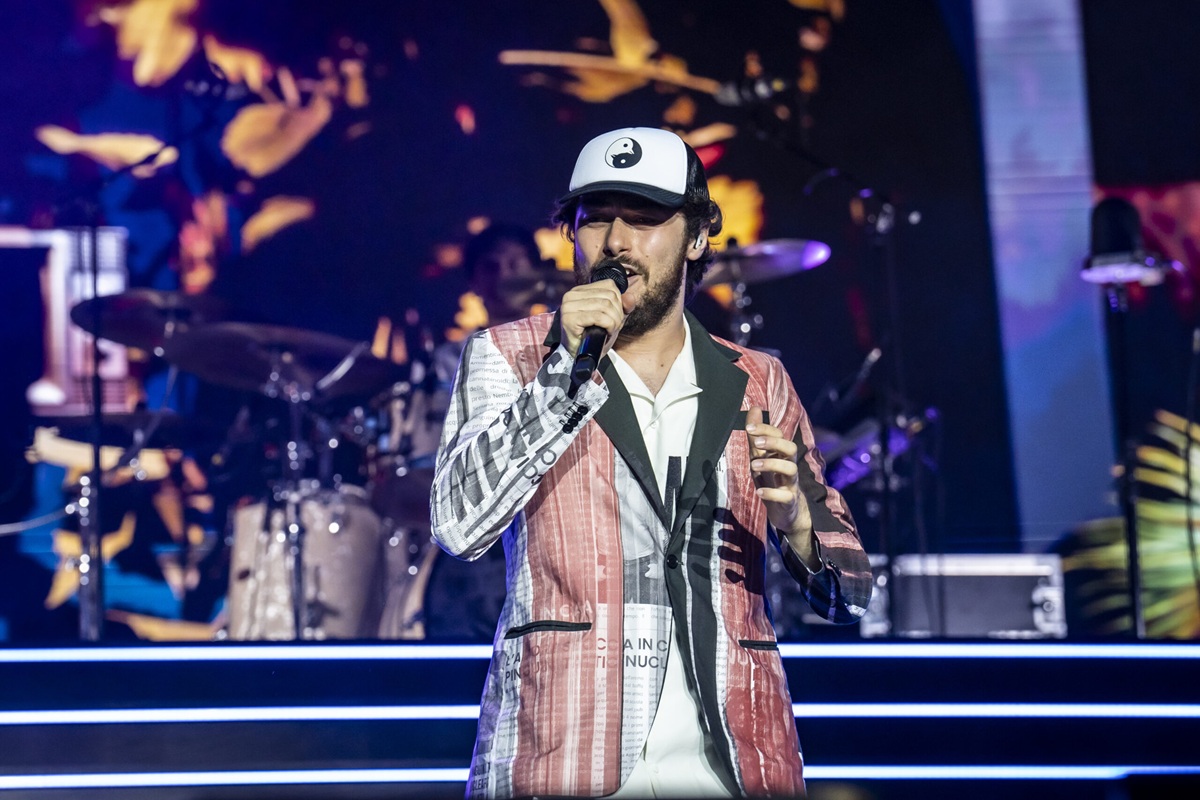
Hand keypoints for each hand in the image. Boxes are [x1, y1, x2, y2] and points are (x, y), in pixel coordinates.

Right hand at [558, 278, 624, 355]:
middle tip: (614, 327)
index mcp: (580, 291)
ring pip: (605, 305)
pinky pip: (599, 317)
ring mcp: (568, 306)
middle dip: (618, 313)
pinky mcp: (569, 318)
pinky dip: (608, 325)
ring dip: (614, 321)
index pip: (609, 285)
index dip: (618, 301)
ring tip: (610, 330)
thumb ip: (623, 306)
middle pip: (609, 296)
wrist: (579, 357)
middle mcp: (571, 295)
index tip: (615, 316)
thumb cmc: (594, 337)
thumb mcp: (612, 318)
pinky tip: (606, 332)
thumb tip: (630, 296)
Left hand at [746, 406, 815, 563]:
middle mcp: (788, 465)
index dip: (766, 429)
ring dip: (772, 464)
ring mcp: (790, 483)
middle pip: (790, 448)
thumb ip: (756, 436)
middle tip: (757, 442)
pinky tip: (759, 491)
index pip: (779, 435)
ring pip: (791, 469)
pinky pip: (786, 496)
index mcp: (780, 454)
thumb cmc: (772, 480)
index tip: (749, 426)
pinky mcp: (789, 501)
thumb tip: (754, 408)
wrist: (787, 512)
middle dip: (775, 442)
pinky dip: (772, 493)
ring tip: (754, 465)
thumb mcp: (761, 458)